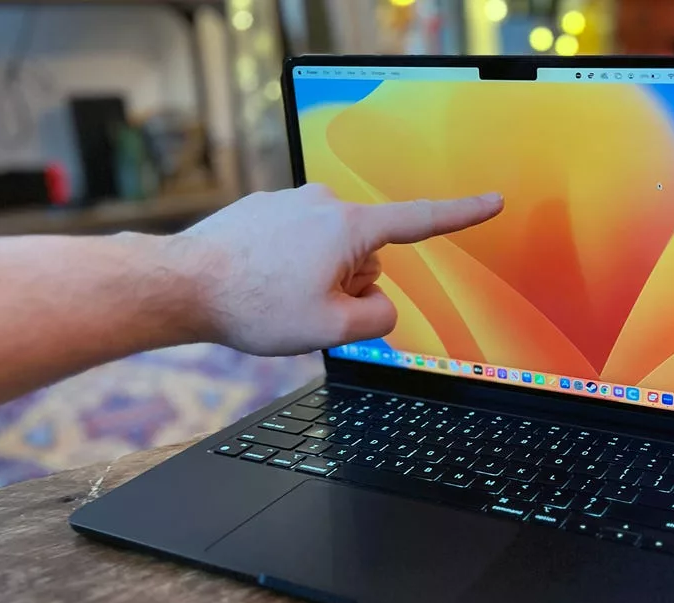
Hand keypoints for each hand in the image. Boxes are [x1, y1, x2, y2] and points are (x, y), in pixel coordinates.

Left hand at [171, 184, 503, 355]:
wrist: (180, 283)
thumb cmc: (253, 306)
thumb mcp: (331, 330)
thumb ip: (377, 319)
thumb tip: (378, 304)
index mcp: (349, 227)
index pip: (421, 221)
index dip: (463, 214)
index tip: (493, 200)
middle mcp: (324, 203)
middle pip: (367, 257)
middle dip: (349, 285)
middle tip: (305, 307)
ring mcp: (292, 202)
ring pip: (331, 252)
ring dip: (318, 278)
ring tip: (275, 295)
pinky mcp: (266, 209)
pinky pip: (299, 244)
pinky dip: (289, 267)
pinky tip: (259, 281)